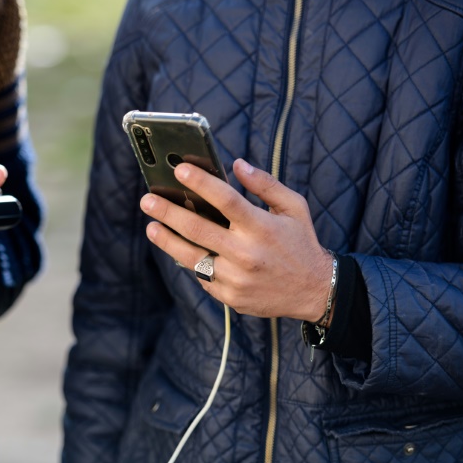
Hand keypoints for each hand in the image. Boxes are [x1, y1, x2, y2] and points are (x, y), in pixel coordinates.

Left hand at [140, 159, 332, 321]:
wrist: (315, 291)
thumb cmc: (301, 243)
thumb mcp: (294, 207)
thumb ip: (265, 184)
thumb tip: (237, 165)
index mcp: (262, 227)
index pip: (226, 200)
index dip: (201, 183)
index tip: (179, 170)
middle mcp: (247, 254)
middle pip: (198, 229)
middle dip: (168, 212)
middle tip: (147, 200)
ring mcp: (236, 279)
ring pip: (192, 257)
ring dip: (167, 240)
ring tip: (151, 227)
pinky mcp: (230, 297)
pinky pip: (202, 276)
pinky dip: (190, 261)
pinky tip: (177, 249)